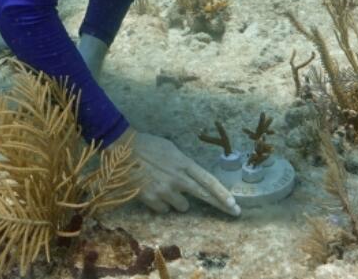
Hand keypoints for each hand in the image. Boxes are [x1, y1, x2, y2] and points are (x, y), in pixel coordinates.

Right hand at [122, 130, 239, 215]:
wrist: (122, 147)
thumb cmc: (147, 145)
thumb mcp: (171, 149)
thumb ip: (184, 164)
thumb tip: (192, 178)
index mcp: (184, 163)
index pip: (209, 180)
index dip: (223, 193)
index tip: (235, 204)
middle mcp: (178, 178)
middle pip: (205, 196)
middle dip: (221, 205)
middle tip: (234, 213)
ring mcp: (165, 189)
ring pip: (182, 206)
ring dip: (177, 200)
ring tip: (164, 187)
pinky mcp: (151, 198)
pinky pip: (164, 209)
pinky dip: (161, 203)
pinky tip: (152, 190)